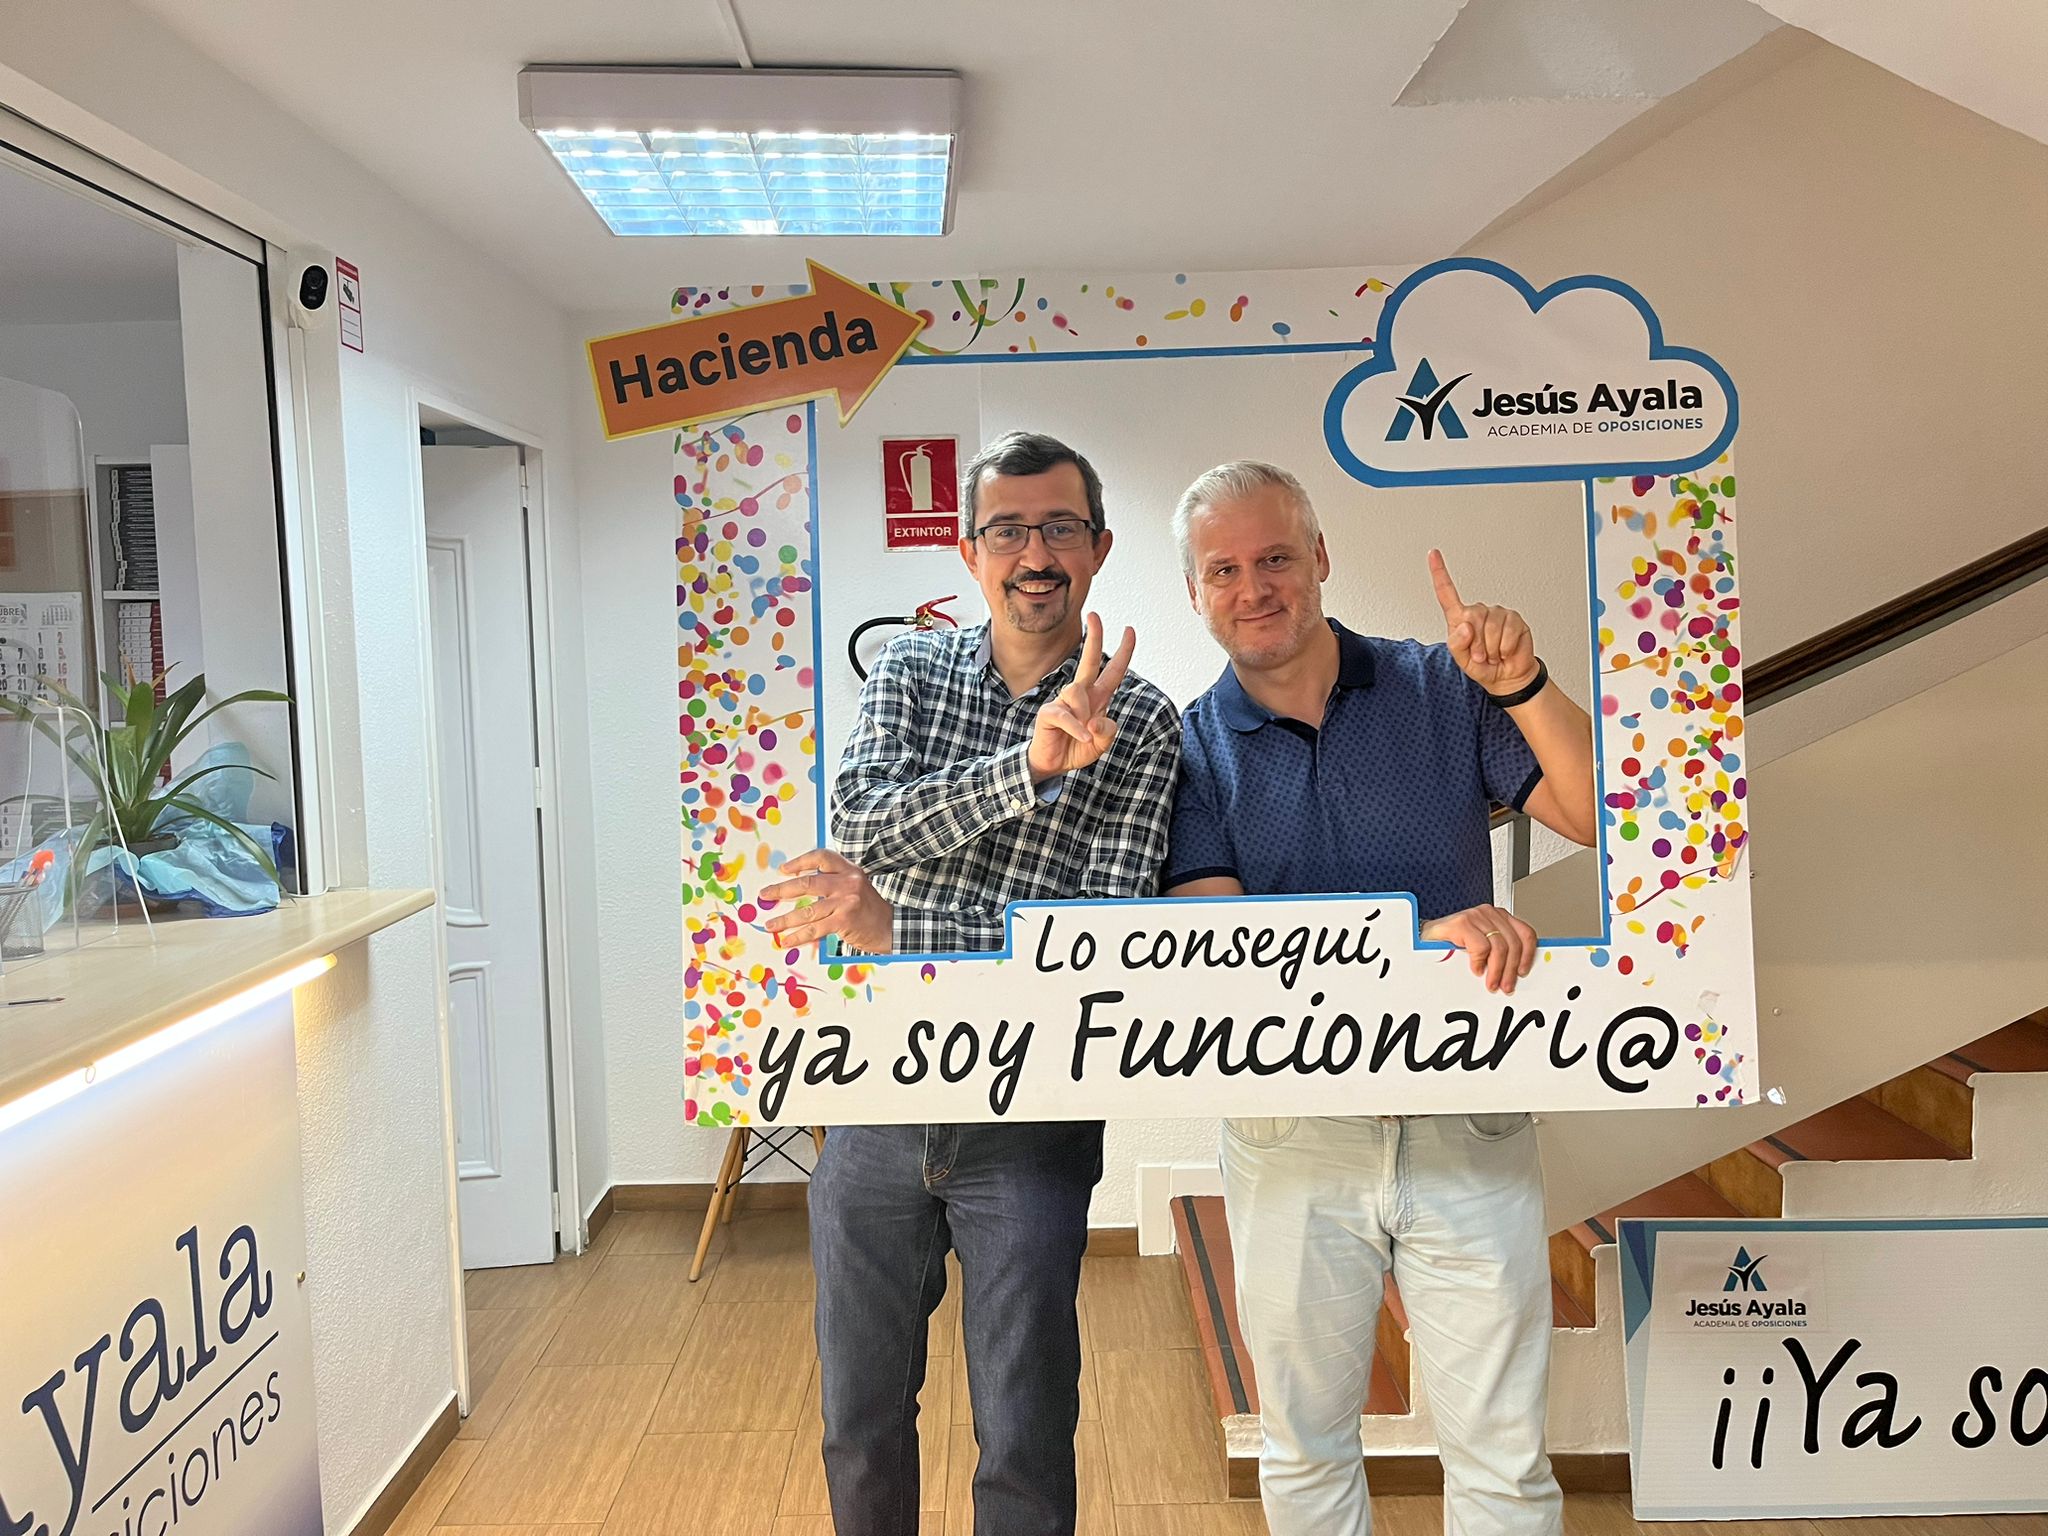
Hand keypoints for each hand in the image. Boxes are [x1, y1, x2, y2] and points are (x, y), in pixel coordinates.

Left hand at [760, 849, 894, 952]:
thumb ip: (831, 882)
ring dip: (785, 919)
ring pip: (808, 911)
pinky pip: (815, 929)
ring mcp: (846, 901)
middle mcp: (848, 882)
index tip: (783, 870)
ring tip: (771, 925)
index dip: (800, 862)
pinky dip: (798, 936)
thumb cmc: (868, 908)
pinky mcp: (844, 920)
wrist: (889, 927)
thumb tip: (796, 886)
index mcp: (849, 870)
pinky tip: (787, 941)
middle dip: (781, 890)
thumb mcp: (854, 886)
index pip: (821, 857)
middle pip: (808, 883)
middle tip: (765, 894)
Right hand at [1027, 611, 1135, 782]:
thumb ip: (1107, 731)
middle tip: (1094, 614)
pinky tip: (1082, 737)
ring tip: (1084, 735)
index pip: (1114, 671)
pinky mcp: (1049, 713)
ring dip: (1085, 714)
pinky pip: (1066, 715)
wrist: (1052, 765)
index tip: (1130, 630)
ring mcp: (1064, 701)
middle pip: (1090, 660)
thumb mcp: (1102, 742)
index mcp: (1098, 697)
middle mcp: (1081, 694)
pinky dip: (1077, 728)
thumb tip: (1096, 720)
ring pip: (1078, 690)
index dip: (1124, 651)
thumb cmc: (1077, 748)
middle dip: (1094, 637)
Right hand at [1420, 903, 1537, 994]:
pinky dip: (1479, 962)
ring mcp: (1476, 916)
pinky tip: (1475, 968)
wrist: (1425, 937)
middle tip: (1505, 985)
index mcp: (1499, 917)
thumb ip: (1499, 952)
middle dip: (1510, 970)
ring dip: (1497, 971)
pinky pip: (1481, 947)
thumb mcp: (1482, 946)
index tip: (1523, 972)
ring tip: (1491, 983)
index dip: (1528, 955)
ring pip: (1500, 947)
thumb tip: (1515, 972)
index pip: (1526, 933)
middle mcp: (1490, 913)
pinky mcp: (1462, 923)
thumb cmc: (1452, 942)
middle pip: (1514, 943)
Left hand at [1429, 549, 1538, 695]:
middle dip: (1476, 643)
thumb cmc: (1482, 666)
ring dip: (1491, 648)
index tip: (1433, 554)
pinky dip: (1505, 648)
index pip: (1446, 593)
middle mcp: (1478, 612)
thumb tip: (1466, 626)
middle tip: (1481, 655)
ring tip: (1493, 654)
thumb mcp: (1461, 659)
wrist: (1506, 677)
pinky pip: (1508, 632)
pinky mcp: (1515, 619)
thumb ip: (1457, 644)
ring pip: (1491, 627)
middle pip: (1472, 617)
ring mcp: (1498, 613)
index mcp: (1460, 619)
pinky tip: (1505, 651)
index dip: (1439, 573)